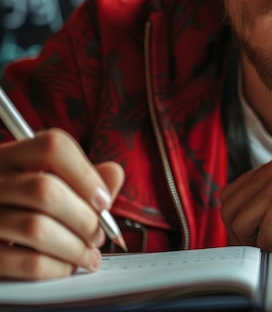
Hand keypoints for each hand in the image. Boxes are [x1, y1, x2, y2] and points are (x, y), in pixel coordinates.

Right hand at [0, 128, 123, 279]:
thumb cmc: (27, 206)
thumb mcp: (54, 182)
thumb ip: (85, 178)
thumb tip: (113, 174)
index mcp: (13, 156)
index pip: (53, 147)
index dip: (86, 174)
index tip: (103, 200)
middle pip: (45, 191)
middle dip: (84, 218)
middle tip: (99, 234)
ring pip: (36, 228)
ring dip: (74, 247)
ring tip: (88, 255)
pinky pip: (25, 262)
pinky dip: (56, 268)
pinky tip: (66, 267)